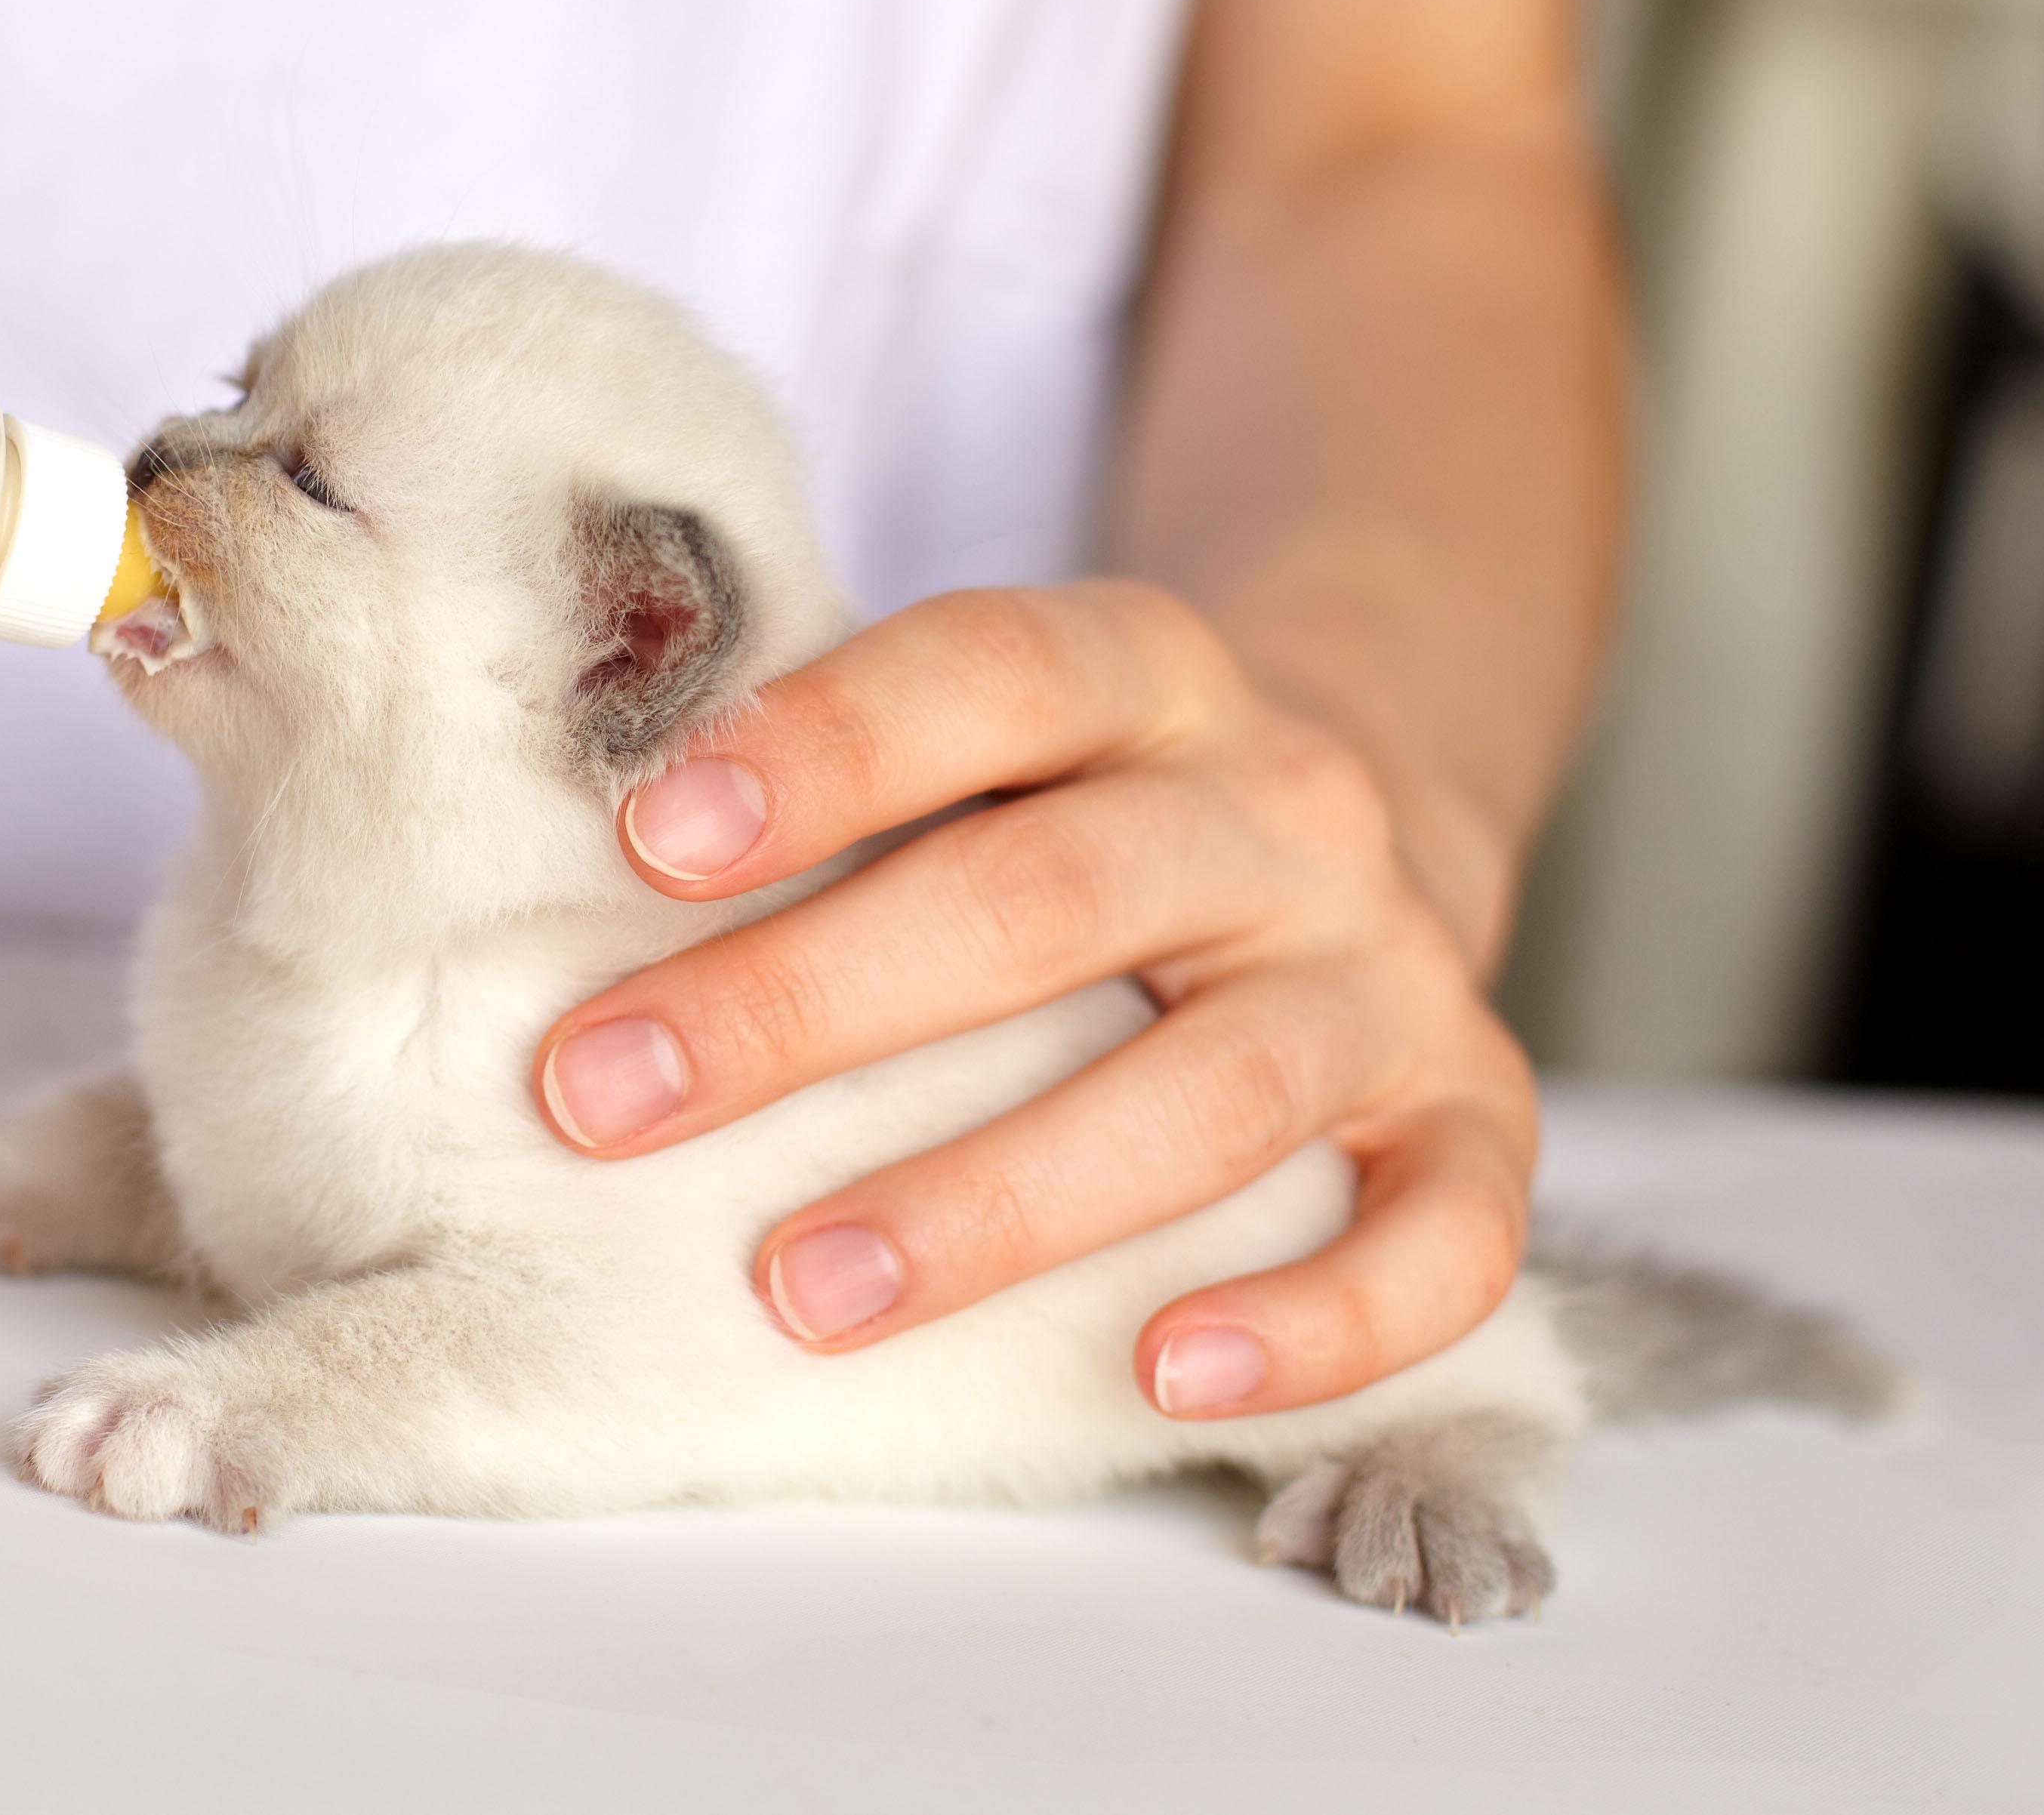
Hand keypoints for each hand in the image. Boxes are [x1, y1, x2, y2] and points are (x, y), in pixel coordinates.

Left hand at [528, 580, 1538, 1419]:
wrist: (1366, 820)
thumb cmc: (1083, 807)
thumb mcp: (990, 735)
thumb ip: (829, 770)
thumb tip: (567, 848)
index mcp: (1144, 673)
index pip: (989, 672)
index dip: (825, 745)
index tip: (647, 834)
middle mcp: (1282, 808)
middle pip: (1051, 897)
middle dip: (808, 1005)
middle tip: (605, 1096)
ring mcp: (1390, 969)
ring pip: (1214, 1088)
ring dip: (995, 1199)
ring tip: (801, 1289)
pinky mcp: (1476, 1118)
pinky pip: (1441, 1238)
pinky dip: (1315, 1319)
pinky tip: (1159, 1372)